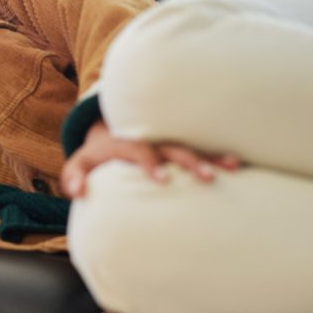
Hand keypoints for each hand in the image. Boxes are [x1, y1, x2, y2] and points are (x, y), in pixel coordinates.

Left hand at [61, 120, 239, 197]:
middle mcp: (153, 138)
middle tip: (207, 178)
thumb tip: (77, 191)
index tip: (161, 179)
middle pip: (172, 146)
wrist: (112, 121)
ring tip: (232, 166)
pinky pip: (203, 145)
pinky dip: (219, 151)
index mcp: (128, 142)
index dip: (149, 163)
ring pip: (193, 144)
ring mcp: (170, 138)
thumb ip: (74, 176)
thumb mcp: (81, 160)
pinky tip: (238, 162)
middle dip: (190, 161)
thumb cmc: (97, 150)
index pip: (139, 150)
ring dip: (212, 155)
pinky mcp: (181, 140)